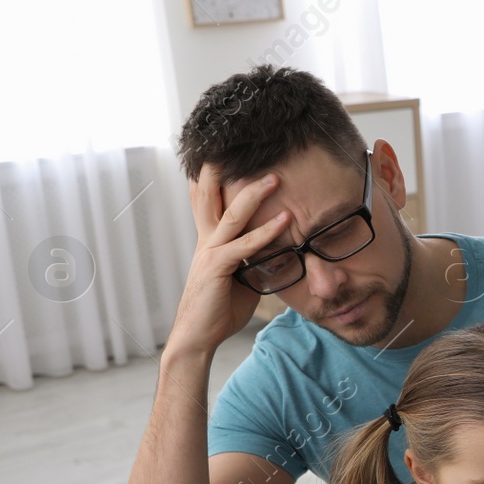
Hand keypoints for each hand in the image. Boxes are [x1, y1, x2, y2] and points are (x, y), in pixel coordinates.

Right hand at [167, 163, 290, 356]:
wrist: (198, 336)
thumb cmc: (220, 309)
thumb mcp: (241, 278)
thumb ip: (255, 260)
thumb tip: (280, 252)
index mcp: (210, 241)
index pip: (207, 201)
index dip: (212, 176)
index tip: (220, 152)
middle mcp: (207, 240)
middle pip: (211, 196)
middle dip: (224, 170)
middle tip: (241, 147)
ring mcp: (210, 252)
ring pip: (231, 214)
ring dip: (255, 194)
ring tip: (275, 178)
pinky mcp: (218, 268)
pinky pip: (245, 245)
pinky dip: (267, 232)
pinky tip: (285, 219)